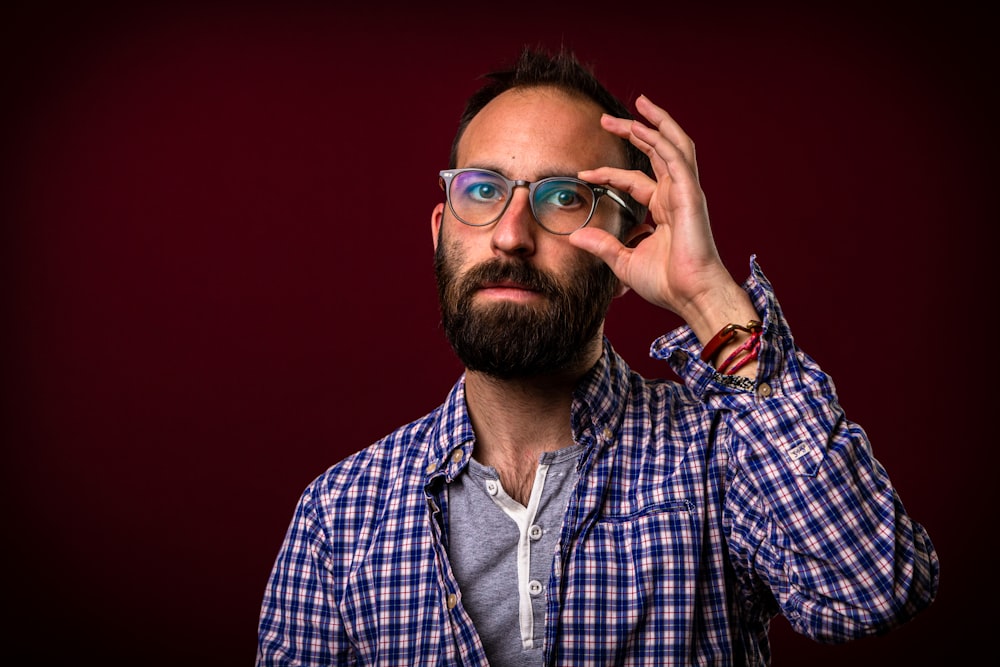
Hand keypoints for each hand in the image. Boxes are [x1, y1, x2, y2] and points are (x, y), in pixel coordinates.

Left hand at [570, 95, 754, 340]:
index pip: (634, 180)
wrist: (691, 295)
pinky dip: (661, 138)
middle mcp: (676, 195)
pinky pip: (676, 157)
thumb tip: (575, 237)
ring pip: (672, 145)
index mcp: (663, 209)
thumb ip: (601, 245)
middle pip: (656, 151)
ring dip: (654, 122)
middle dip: (633, 131)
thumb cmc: (666, 283)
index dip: (608, 173)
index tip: (583, 173)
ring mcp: (685, 192)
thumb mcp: (623, 262)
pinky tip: (645, 125)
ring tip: (638, 103)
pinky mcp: (690, 194)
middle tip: (606, 119)